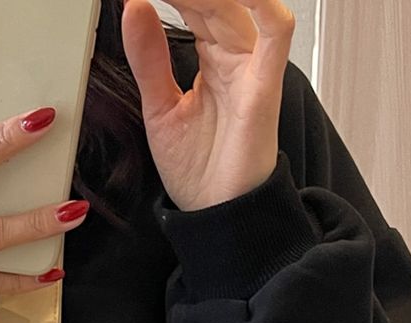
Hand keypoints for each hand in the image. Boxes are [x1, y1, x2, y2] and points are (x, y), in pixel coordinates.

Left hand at [121, 0, 295, 211]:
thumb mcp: (159, 106)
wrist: (215, 213)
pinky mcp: (265, 85)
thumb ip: (148, 58)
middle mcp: (236, 55)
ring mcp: (253, 66)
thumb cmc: (198, 168)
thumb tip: (133, 7)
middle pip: (216, 0)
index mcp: (212, 56)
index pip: (195, 5)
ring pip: (240, 5)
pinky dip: (262, 5)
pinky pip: (277, 32)